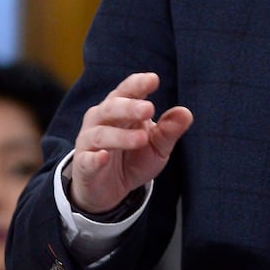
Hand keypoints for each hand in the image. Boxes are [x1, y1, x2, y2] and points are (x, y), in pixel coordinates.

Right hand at [69, 72, 192, 213]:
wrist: (111, 189)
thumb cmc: (134, 158)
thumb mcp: (157, 146)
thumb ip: (170, 130)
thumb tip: (186, 112)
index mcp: (120, 109)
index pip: (127, 91)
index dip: (138, 84)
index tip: (153, 79)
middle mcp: (101, 120)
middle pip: (111, 108)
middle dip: (130, 107)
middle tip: (149, 109)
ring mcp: (89, 142)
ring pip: (101, 134)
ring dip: (121, 136)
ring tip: (142, 138)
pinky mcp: (84, 166)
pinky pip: (86, 160)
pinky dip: (94, 158)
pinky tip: (103, 157)